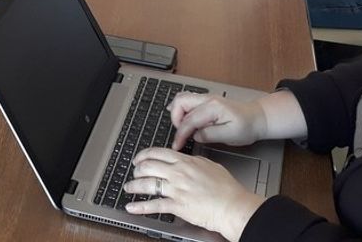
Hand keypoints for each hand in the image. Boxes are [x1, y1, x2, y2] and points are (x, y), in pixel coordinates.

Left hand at [124, 148, 264, 240]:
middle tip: (134, 172)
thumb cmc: (227, 188)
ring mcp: (176, 189)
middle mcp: (178, 173)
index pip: (158, 153)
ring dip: (134, 185)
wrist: (233, 206)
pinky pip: (154, 205)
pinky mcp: (177, 206)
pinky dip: (140, 207)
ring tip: (128, 187)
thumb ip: (195, 162)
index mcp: (186, 161)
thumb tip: (188, 160)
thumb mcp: (210, 166)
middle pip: (148, 166)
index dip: (144, 155)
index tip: (139, 158)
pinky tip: (131, 207)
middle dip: (137, 169)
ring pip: (147, 183)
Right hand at [167, 92, 267, 150]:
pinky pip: (187, 101)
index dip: (181, 134)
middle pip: (180, 101)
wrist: (258, 118)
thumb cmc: (247, 126)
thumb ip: (210, 135)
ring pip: (182, 99)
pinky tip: (180, 118)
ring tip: (180, 128)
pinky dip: (181, 109)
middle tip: (179, 134)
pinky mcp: (206, 102)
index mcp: (213, 107)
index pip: (189, 120)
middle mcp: (207, 99)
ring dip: (177, 113)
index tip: (177, 145)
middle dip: (175, 119)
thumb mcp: (230, 135)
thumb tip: (194, 135)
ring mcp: (206, 98)